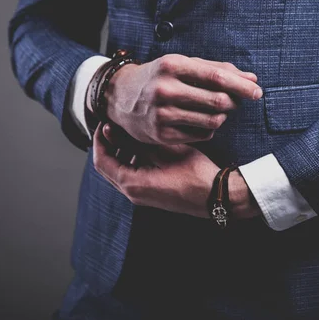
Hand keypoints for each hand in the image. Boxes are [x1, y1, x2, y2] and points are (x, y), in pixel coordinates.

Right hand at [88, 54, 261, 144]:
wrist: (120, 97)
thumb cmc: (159, 77)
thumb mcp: (183, 65)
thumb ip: (217, 69)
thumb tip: (252, 79)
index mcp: (172, 66)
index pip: (216, 77)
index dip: (241, 85)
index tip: (258, 91)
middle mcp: (165, 90)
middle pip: (218, 101)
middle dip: (234, 102)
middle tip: (234, 101)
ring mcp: (162, 115)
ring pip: (213, 120)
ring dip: (222, 116)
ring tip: (217, 110)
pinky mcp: (162, 135)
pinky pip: (203, 135)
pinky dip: (210, 128)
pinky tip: (200, 120)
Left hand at [93, 122, 261, 219]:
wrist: (218, 196)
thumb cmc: (196, 174)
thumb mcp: (166, 151)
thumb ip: (137, 142)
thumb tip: (112, 130)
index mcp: (132, 184)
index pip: (101, 160)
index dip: (100, 140)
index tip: (106, 122)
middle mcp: (133, 193)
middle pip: (108, 167)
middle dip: (109, 145)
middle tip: (117, 125)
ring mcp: (142, 196)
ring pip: (121, 170)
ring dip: (122, 152)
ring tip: (133, 132)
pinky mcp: (152, 194)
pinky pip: (134, 175)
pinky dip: (134, 160)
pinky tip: (147, 146)